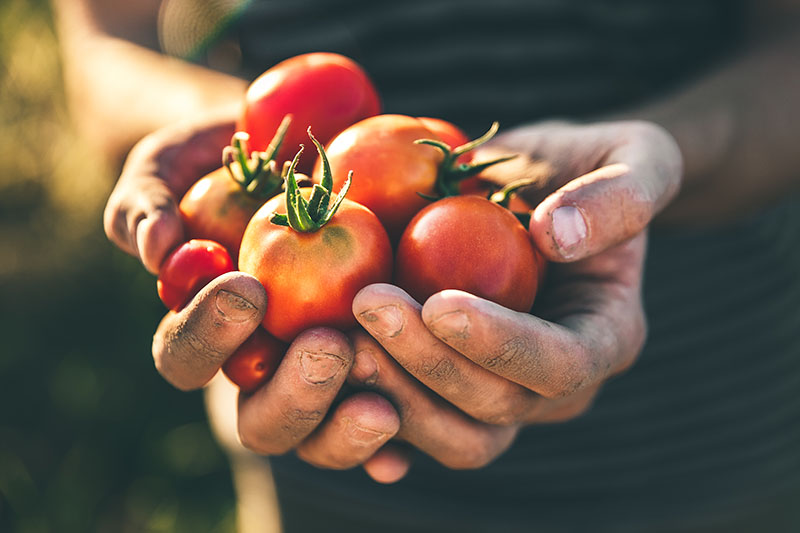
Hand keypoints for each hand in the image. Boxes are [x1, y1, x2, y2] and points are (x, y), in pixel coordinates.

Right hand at [104, 119, 403, 481]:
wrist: (309, 148)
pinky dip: (393, 442)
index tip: (248, 289)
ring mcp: (322, 379)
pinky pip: (388, 423)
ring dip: (344, 428)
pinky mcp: (380, 377)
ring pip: (321, 438)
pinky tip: (408, 433)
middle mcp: (262, 368)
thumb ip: (146, 201)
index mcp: (206, 331)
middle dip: (291, 395)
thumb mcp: (176, 164)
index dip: (209, 335)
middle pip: (259, 421)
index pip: (186, 357)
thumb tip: (151, 251)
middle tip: (327, 349)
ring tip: (381, 405)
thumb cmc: (232, 161)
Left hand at [349, 120, 680, 471]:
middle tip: (367, 304)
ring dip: (391, 392)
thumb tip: (558, 236)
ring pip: (452, 433)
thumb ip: (620, 194)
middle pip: (495, 408)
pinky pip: (412, 425)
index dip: (501, 345)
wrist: (540, 188)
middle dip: (428, 364)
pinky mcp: (453, 389)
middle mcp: (556, 384)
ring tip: (336, 335)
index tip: (439, 303)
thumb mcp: (634, 154)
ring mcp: (502, 394)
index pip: (560, 365)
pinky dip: (369, 411)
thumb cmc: (590, 166)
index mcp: (606, 337)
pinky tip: (328, 379)